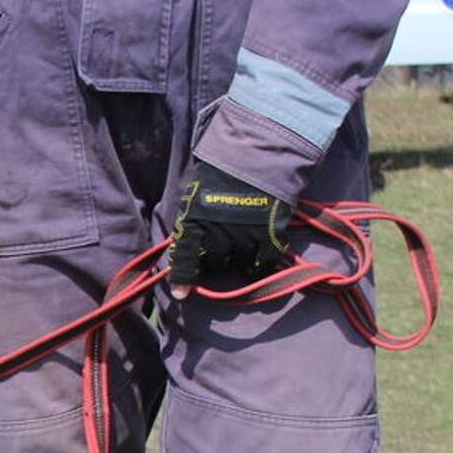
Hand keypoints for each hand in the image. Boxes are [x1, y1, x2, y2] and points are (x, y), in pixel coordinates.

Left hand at [168, 161, 293, 297]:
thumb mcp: (195, 201)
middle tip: (220, 256)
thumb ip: (190, 226)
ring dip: (239, 262)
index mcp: (196, 222)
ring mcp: (247, 233)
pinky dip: (262, 263)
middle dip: (216, 264)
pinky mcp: (271, 232)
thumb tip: (185, 252)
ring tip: (240, 252)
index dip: (182, 278)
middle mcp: (220, 232)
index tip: (182, 294)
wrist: (255, 158)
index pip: (186, 257)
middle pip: (216, 264)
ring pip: (241, 263)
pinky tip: (260, 259)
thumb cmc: (219, 180)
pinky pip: (266, 260)